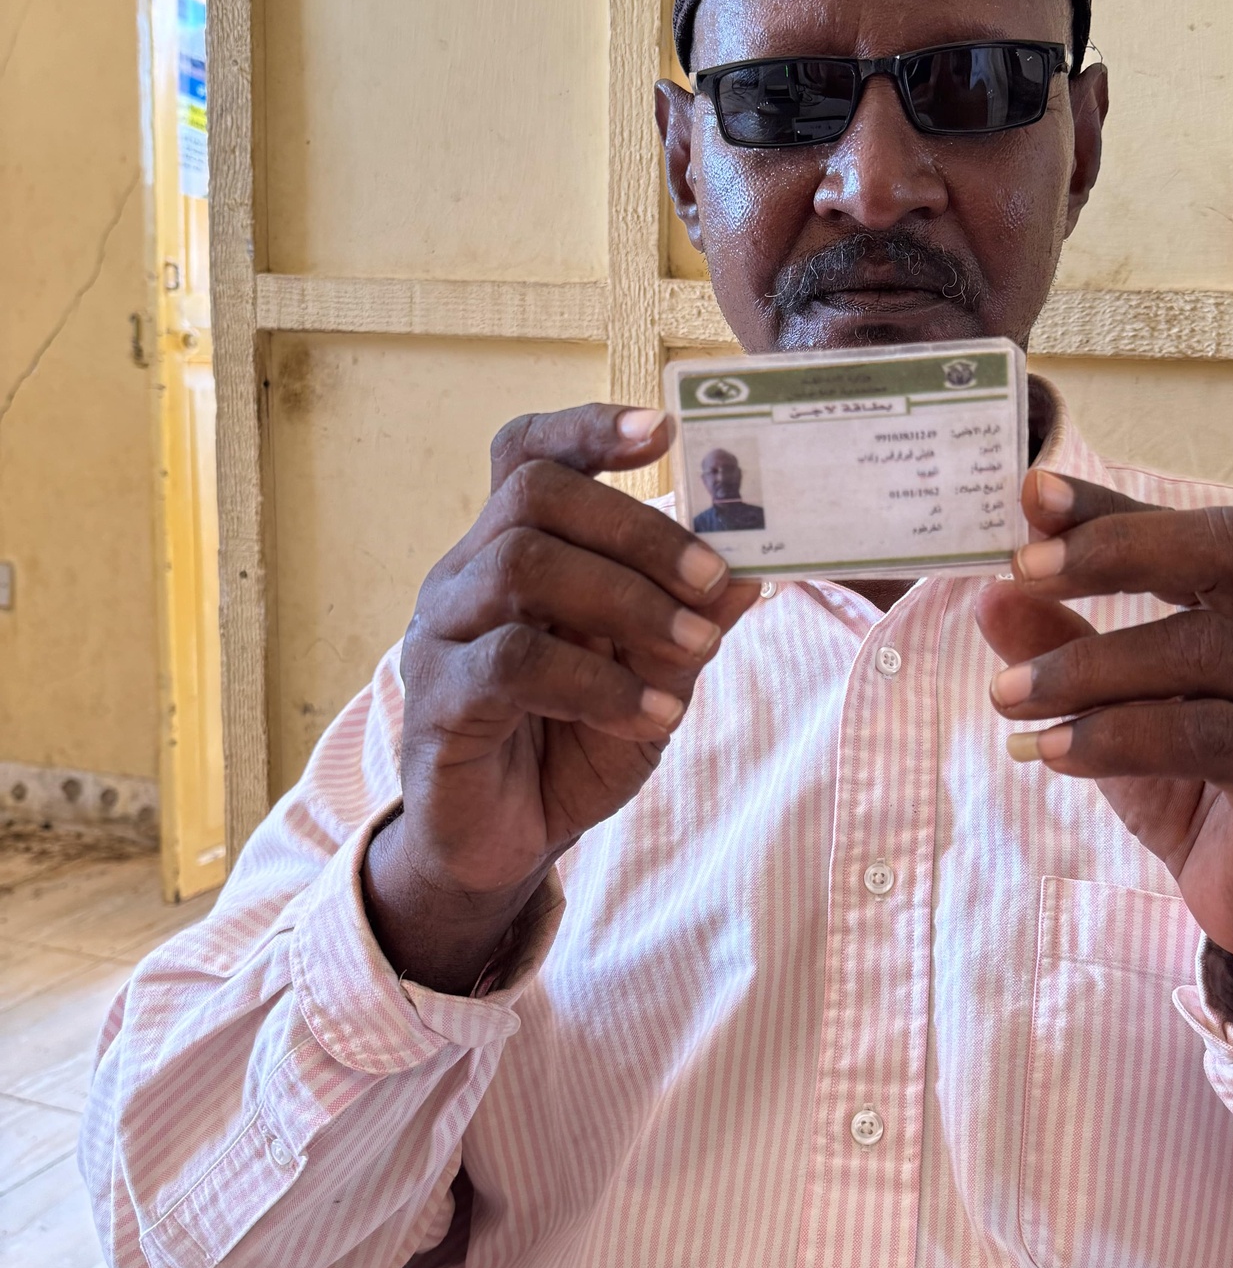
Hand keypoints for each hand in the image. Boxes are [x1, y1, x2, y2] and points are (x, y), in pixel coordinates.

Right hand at [363, 404, 758, 991]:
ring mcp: (444, 633)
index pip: (529, 453)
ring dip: (627, 601)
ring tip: (695, 653)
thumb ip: (693, 618)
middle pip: (535, 494)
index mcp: (515, 546)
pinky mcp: (438, 702)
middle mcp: (468, 574)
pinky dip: (598, 682)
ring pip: (521, 566)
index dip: (589, 427)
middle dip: (638, 529)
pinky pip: (512, 662)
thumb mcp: (654, 674)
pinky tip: (651, 713)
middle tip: (713, 580)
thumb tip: (758, 566)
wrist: (511, 840)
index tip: (664, 432)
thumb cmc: (575, 740)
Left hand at [977, 469, 1232, 1043]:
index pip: (1196, 530)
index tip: (1032, 494)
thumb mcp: (1116, 716)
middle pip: (1232, 551)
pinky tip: (1052, 752)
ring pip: (1207, 649)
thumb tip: (991, 594)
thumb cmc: (1199, 794)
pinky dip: (1119, 736)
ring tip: (1009, 696)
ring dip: (1092, 664)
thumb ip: (1066, 652)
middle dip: (1120, 548)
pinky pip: (1211, 737)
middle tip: (1024, 570)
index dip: (1116, 508)